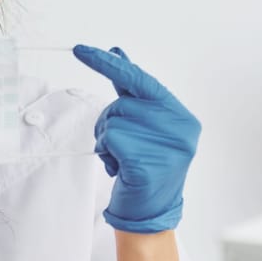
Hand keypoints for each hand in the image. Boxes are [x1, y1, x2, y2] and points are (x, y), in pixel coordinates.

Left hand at [73, 45, 201, 232]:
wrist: (150, 210)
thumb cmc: (146, 165)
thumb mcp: (145, 126)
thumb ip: (133, 93)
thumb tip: (118, 53)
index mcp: (181, 116)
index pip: (141, 80)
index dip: (109, 64)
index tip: (80, 49)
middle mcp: (180, 127)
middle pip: (121, 103)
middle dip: (110, 121)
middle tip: (118, 144)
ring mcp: (167, 146)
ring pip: (113, 122)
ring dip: (108, 140)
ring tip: (124, 158)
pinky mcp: (148, 163)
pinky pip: (111, 141)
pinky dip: (108, 154)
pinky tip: (121, 168)